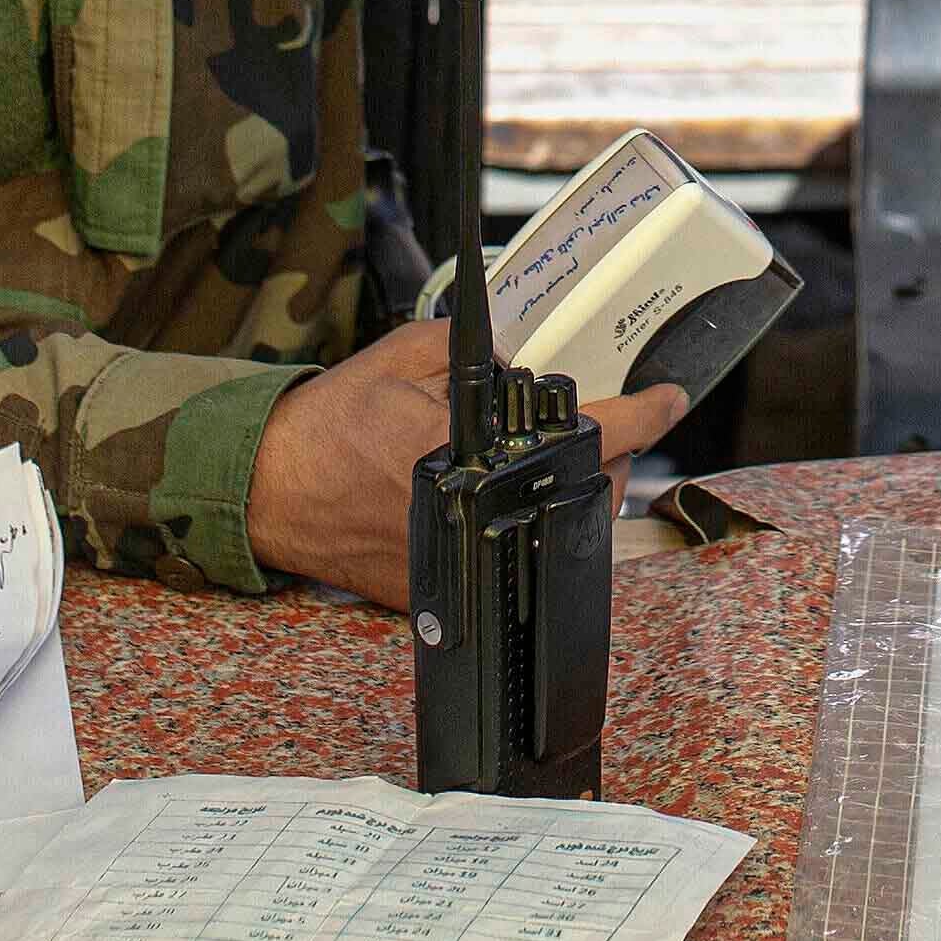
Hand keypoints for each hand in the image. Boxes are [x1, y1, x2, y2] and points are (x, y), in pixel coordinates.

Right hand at [243, 321, 691, 610]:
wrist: (268, 489)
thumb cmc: (330, 423)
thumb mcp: (400, 358)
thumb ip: (467, 347)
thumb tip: (517, 350)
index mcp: (470, 449)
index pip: (585, 432)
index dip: (640, 414)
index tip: (672, 397)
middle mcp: (474, 511)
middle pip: (587, 490)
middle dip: (609, 457)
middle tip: (607, 428)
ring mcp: (460, 560)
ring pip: (558, 536)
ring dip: (572, 497)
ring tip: (566, 463)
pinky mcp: (438, 592)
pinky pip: (514, 564)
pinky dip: (525, 532)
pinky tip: (516, 503)